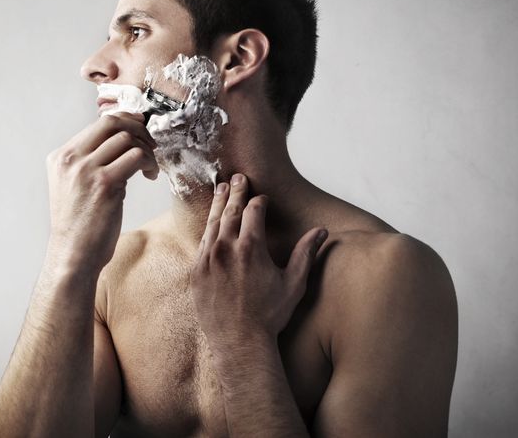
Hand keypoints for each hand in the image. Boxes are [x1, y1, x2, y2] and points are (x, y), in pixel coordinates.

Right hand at [45, 113, 158, 273]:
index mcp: (61, 157)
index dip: (125, 121)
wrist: (72, 255)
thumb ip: (88, 163)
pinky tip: (150, 175)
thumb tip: (119, 142)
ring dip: (146, 149)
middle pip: (111, 122)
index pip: (98, 124)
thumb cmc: (78, 226)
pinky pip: (136, 157)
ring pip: (127, 138)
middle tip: (151, 143)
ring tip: (150, 167)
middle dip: (137, 127)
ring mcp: (87, 170)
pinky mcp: (105, 184)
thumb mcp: (72, 186)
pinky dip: (149, 162)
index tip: (140, 129)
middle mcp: (71, 159)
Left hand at [190, 173, 327, 351]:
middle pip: (230, 210)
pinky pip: (201, 243)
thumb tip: (321, 231)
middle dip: (236, 192)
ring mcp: (207, 259)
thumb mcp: (294, 283)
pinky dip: (208, 228)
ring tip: (221, 189)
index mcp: (251, 247)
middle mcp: (225, 248)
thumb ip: (305, 253)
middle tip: (238, 177)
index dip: (259, 202)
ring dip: (219, 204)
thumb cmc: (270, 315)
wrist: (239, 342)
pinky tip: (212, 223)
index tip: (262, 198)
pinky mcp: (196, 272)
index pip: (254, 211)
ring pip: (213, 223)